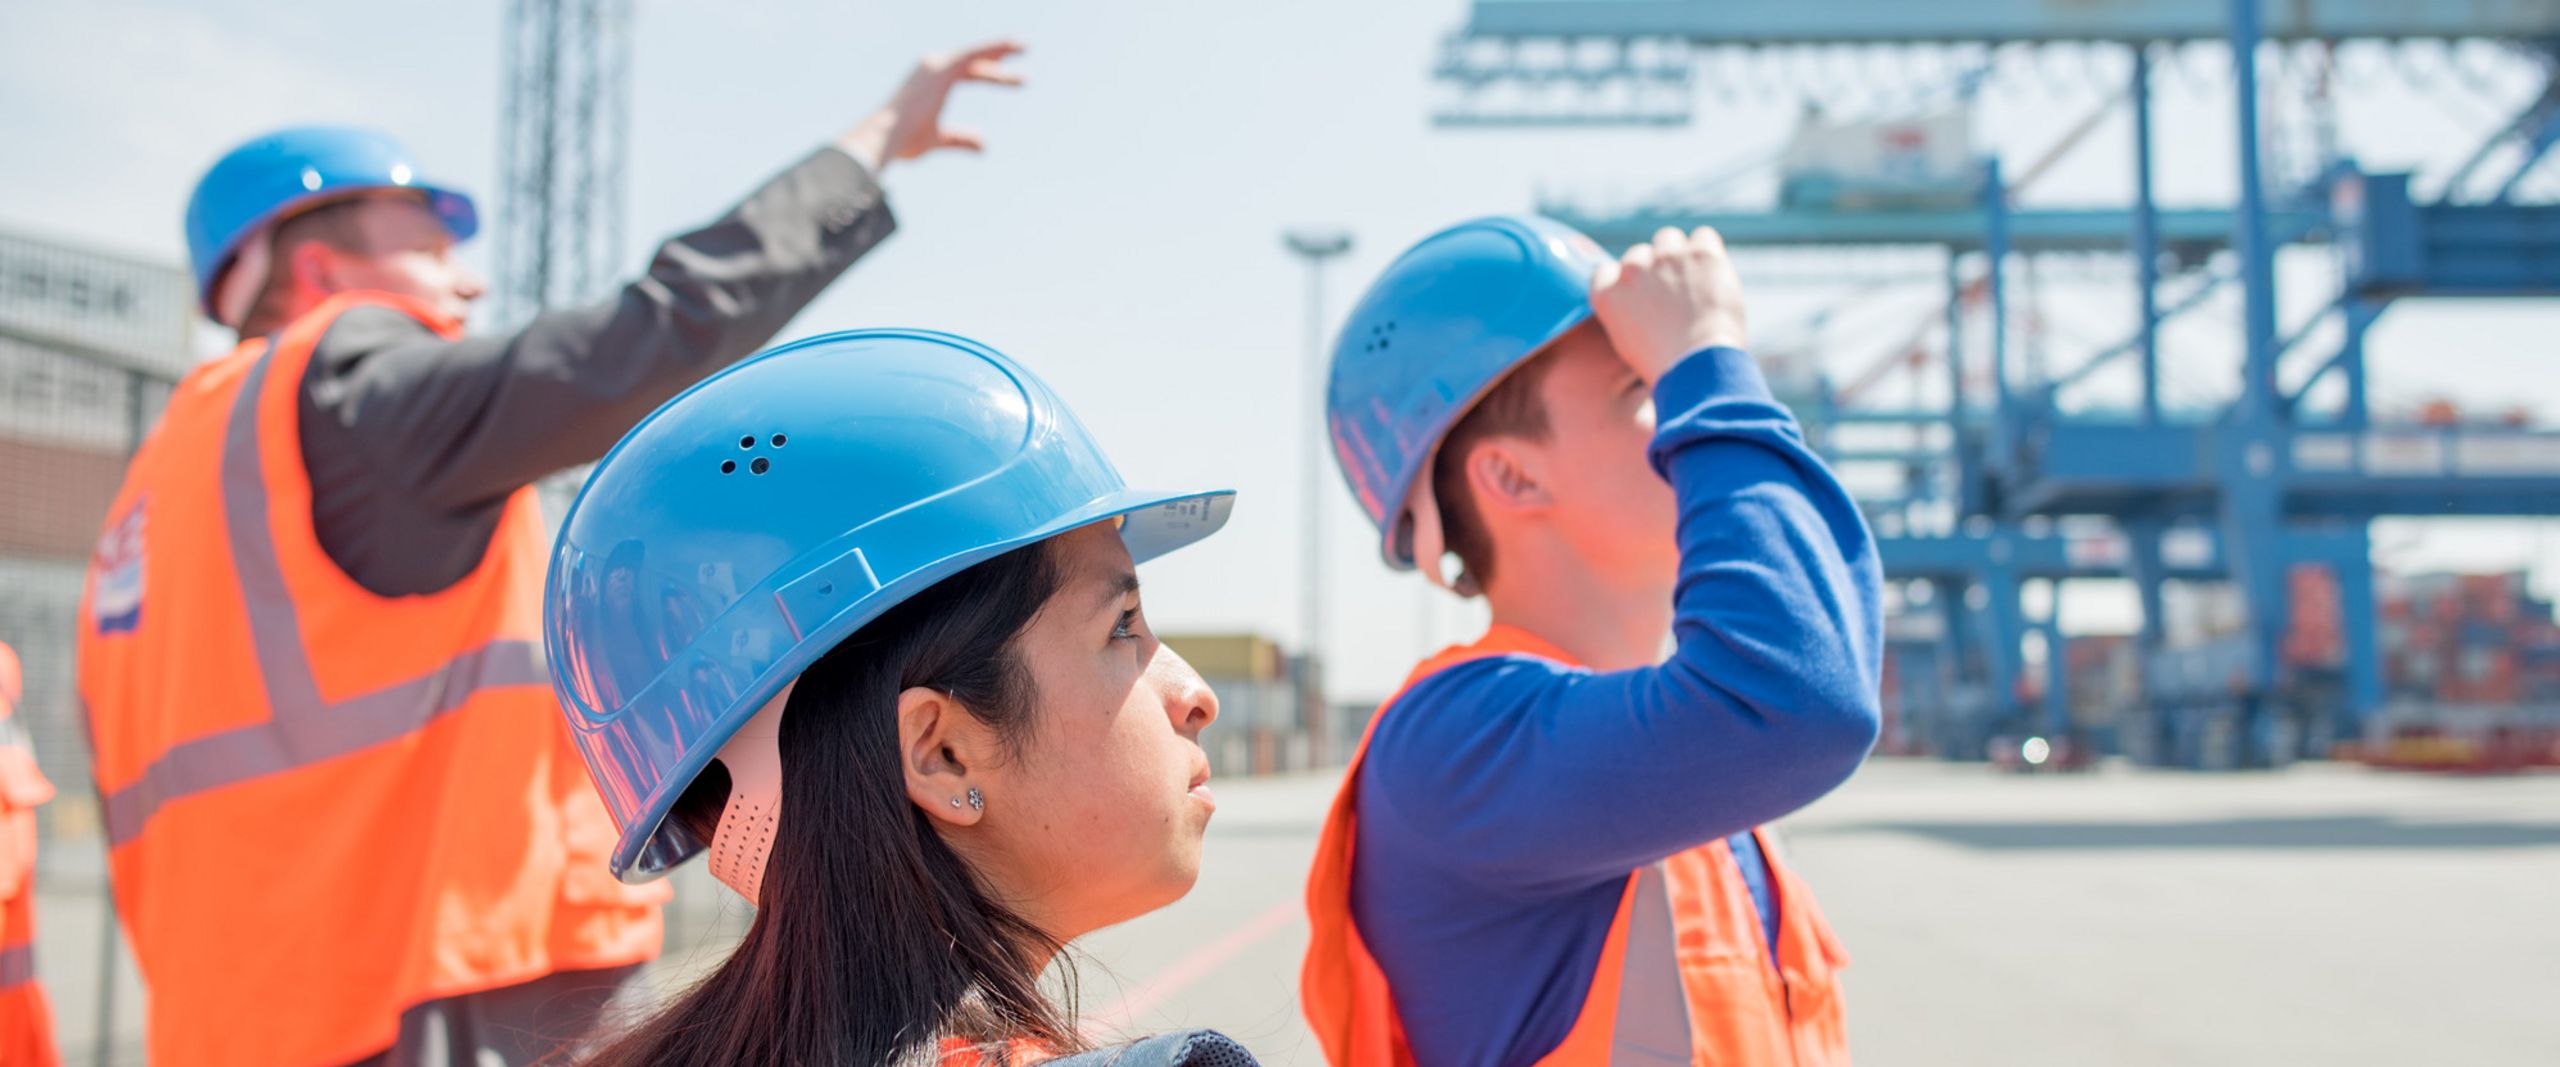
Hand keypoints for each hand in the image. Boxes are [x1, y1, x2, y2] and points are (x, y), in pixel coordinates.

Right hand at [836, 40, 1026, 172]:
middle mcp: (931, 67)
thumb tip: (984, 145)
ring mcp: (936, 66)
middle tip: (1022, 49)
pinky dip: (992, 49)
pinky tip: (1012, 47)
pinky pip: (973, 56)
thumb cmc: (904, 141)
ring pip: (974, 54)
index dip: (992, 75)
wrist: (886, 137)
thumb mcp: (937, 140)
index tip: (1014, 79)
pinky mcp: (942, 69)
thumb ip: (960, 140)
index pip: (967, 73)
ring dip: (1000, 49)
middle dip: (997, 55)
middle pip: (972, 59)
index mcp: (929, 82)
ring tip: (1024, 46)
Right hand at [1588, 226, 1746, 383]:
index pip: (1607, 271)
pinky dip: (1708, 250)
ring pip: (1669, 239)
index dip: (1625, 281)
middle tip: (1673, 295)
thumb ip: (1623, 310)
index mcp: (1607, 293)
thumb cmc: (1665, 363)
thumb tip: (1636, 296)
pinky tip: (1713, 271)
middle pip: (1640, 254)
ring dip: (1678, 254)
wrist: (1699, 365)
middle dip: (1654, 269)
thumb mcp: (1626, 341)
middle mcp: (1632, 269)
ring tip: (1694, 281)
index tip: (1640, 295)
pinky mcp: (1701, 253)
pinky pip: (1703, 236)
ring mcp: (1666, 258)